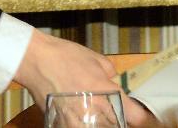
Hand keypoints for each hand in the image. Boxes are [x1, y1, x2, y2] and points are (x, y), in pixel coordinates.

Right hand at [15, 30, 153, 126]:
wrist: (36, 61)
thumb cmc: (66, 57)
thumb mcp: (96, 59)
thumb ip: (110, 73)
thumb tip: (114, 81)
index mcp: (108, 94)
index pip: (137, 117)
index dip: (141, 117)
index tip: (141, 116)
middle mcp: (96, 113)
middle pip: (118, 127)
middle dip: (119, 119)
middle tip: (114, 110)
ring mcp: (78, 123)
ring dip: (100, 121)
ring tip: (91, 108)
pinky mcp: (63, 126)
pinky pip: (79, 127)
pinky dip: (82, 122)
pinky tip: (78, 112)